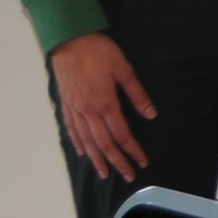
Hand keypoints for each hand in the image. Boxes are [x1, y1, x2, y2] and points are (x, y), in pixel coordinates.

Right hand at [50, 33, 156, 181]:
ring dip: (97, 159)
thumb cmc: (100, 52)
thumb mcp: (124, 69)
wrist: (69, 41)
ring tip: (105, 173)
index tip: (142, 162)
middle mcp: (88, 112)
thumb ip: (137, 94)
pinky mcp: (67, 105)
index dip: (133, 150)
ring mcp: (75, 109)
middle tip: (128, 176)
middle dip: (117, 161)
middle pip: (104, 143)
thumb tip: (151, 115)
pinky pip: (72, 130)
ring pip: (87, 141)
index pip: (121, 134)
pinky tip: (84, 152)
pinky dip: (79, 144)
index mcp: (105, 103)